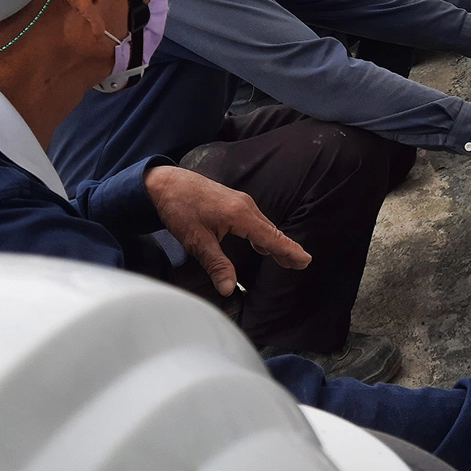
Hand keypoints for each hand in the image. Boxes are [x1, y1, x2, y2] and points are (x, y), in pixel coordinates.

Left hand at [144, 165, 309, 295]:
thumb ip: (216, 264)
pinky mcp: (232, 202)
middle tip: (301, 264)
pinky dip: (263, 234)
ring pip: (264, 225)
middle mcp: (245, 206)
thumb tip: (228, 288)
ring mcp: (239, 202)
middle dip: (286, 248)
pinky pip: (255, 220)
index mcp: (240, 215)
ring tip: (286, 258)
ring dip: (275, 242)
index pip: (271, 237)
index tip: (305, 260)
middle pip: (272, 231)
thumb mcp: (196, 240)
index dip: (288, 250)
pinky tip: (262, 244)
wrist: (165, 182)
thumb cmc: (179, 207)